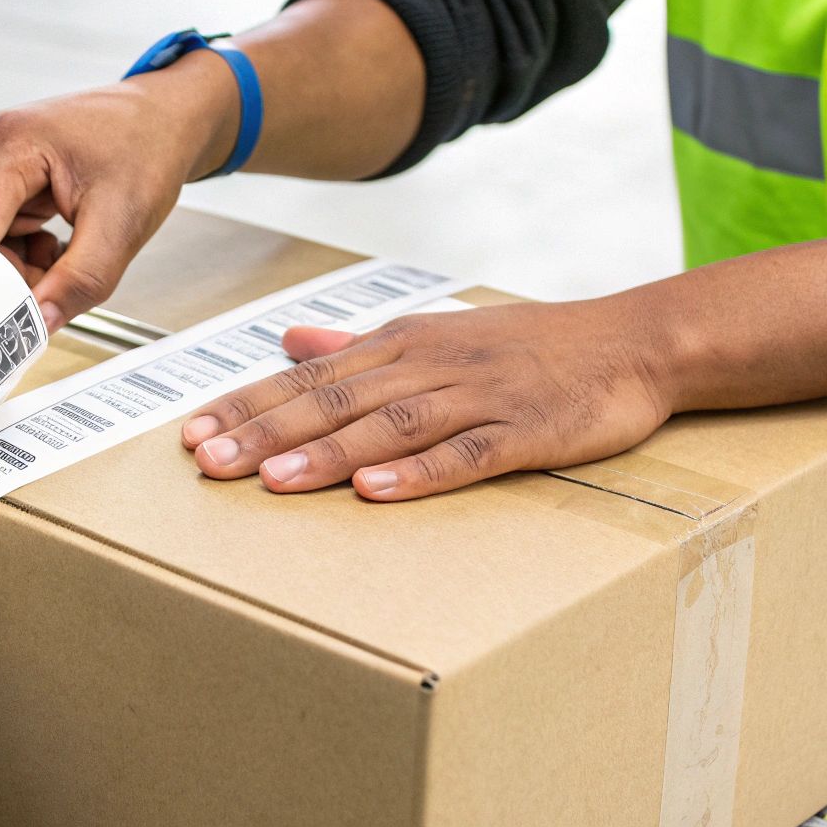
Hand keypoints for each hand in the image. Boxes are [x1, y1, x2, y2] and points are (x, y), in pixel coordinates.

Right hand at [0, 52, 237, 329]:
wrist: (162, 117)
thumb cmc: (148, 148)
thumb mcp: (123, 223)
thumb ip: (81, 280)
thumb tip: (38, 323)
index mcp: (8, 144)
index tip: (2, 325)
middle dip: (5, 278)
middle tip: (54, 289)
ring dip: (17, 268)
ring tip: (65, 257)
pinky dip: (21, 254)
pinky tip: (56, 246)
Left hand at [178, 300, 675, 501]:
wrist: (632, 341)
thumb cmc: (528, 346)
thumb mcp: (434, 334)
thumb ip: (356, 345)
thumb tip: (286, 343)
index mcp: (401, 344)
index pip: (308, 376)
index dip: (249, 405)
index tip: (193, 433)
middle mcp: (429, 364)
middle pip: (335, 399)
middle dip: (266, 431)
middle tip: (208, 462)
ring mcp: (478, 395)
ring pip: (389, 425)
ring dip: (327, 453)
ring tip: (272, 481)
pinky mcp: (525, 430)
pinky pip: (466, 453)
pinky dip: (420, 472)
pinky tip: (377, 491)